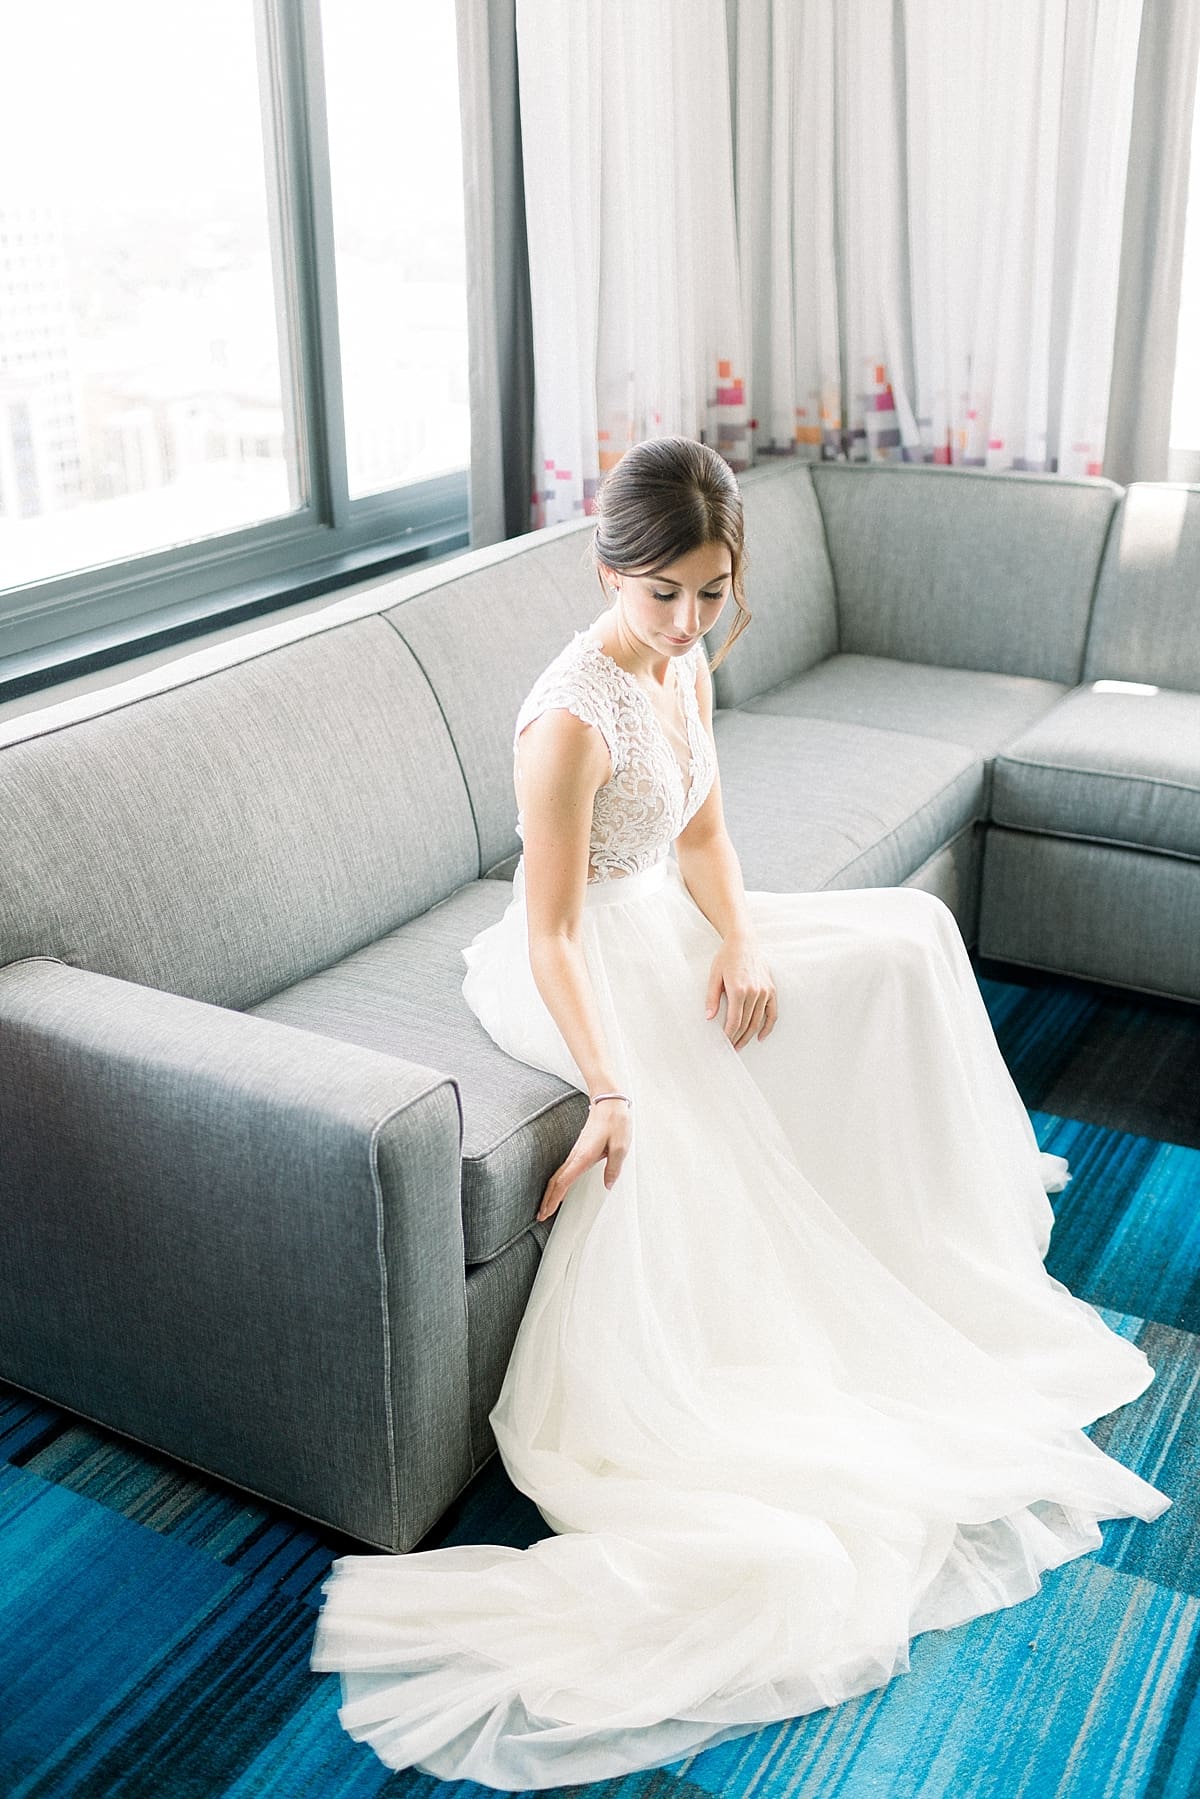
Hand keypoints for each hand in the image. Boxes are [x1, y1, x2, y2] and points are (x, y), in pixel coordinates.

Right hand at [537, 1097, 631, 1221]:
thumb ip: (614, 1168)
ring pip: (557, 1176)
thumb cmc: (615, 1122)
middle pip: (556, 1181)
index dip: (553, 1198)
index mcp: (584, 1157)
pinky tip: (557, 1188)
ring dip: (550, 1192)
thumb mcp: (621, 1146)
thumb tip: (608, 1186)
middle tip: (540, 1215)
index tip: (546, 1212)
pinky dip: (557, 1182)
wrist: (609, 1101)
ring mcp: (575, 1152)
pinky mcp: (578, 1150)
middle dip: (547, 1199)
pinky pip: (563, 1170)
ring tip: (545, 1206)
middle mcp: (576, 1156)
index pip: (563, 1182)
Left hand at [705, 937, 777, 1048]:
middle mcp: (754, 992)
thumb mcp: (714, 976)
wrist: (744, 943)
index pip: (734, 1021)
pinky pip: (772, 1013)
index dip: (729, 1034)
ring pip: (758, 1021)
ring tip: (740, 1045)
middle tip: (730, 1048)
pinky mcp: (771, 990)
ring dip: (749, 1036)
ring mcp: (765, 992)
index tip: (723, 1043)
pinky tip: (760, 1037)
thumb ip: (712, 998)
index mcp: (738, 990)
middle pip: (746, 1024)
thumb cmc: (726, 958)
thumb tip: (708, 1017)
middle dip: (737, 1038)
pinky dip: (768, 1027)